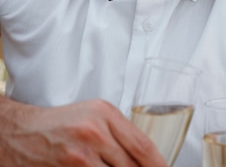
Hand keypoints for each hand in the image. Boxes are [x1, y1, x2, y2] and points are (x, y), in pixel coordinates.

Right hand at [0, 96, 167, 166]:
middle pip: (132, 165)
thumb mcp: (94, 116)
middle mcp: (94, 131)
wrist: (17, 132)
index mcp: (105, 113)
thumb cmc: (59, 124)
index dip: (159, 164)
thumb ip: (120, 133)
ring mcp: (79, 153)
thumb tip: (147, 157)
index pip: (143, 145)